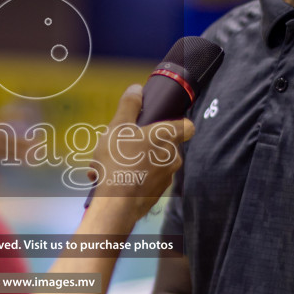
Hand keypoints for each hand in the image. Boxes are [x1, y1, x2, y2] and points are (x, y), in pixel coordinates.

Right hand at [87, 85, 192, 220]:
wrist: (116, 204)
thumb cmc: (118, 162)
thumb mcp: (118, 127)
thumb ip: (129, 105)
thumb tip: (137, 89)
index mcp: (167, 137)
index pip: (187, 125)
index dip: (176, 122)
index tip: (159, 123)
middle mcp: (173, 157)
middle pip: (162, 144)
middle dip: (141, 144)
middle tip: (119, 146)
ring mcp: (166, 178)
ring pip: (151, 163)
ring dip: (132, 162)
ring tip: (107, 166)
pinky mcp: (157, 194)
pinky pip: (145, 180)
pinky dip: (131, 178)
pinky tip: (110, 179)